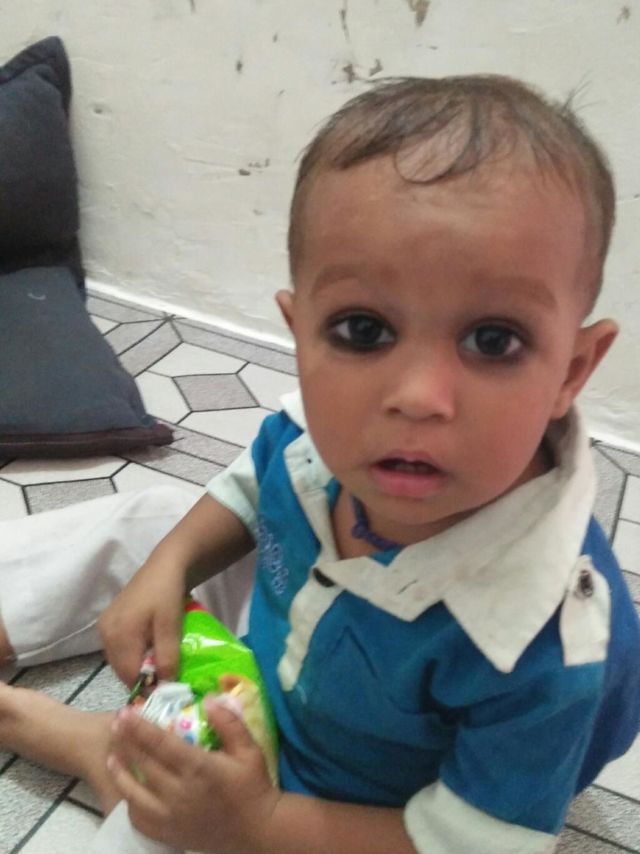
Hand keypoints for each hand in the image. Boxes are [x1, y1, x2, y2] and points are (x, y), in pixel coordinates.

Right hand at [98, 555, 186, 686]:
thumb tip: (166, 687)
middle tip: (165, 680)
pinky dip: (132, 655)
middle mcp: (105, 633)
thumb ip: (167, 657)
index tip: (167, 691)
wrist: (164, 566)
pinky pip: (118, 649)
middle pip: (122, 670)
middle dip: (142, 679)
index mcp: (119, 634)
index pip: (129, 675)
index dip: (147, 687)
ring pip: (119, 661)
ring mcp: (104, 627)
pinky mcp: (108, 622)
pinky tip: (149, 651)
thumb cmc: (168, 594)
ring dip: (137, 667)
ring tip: (159, 666)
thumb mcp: (171, 626)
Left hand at [107, 699, 279, 853]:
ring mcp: (170, 816)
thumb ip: (229, 723)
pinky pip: (138, 818)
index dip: (140, 727)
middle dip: (126, 741)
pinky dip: (128, 800)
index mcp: (199, 768)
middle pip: (143, 764)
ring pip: (134, 792)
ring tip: (112, 754)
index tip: (125, 712)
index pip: (161, 744)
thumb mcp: (249, 749)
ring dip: (120, 771)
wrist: (257, 831)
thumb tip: (209, 698)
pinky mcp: (167, 834)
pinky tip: (126, 786)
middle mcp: (179, 792)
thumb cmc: (252, 786)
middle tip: (115, 723)